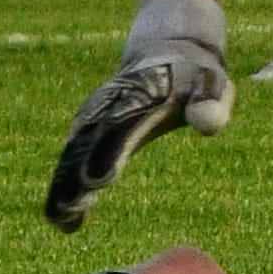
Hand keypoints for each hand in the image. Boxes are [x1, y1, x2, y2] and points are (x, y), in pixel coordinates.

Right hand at [44, 0, 233, 229]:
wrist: (167, 52)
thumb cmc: (197, 78)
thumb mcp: (213, 84)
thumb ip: (210, 103)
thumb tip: (207, 124)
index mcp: (140, 95)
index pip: (121, 127)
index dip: (108, 153)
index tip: (98, 181)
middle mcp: (110, 106)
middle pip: (87, 143)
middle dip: (75, 176)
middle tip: (68, 212)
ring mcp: (95, 117)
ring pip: (72, 153)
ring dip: (63, 185)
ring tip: (60, 221)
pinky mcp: (88, 129)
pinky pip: (71, 158)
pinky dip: (64, 184)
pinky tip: (62, 218)